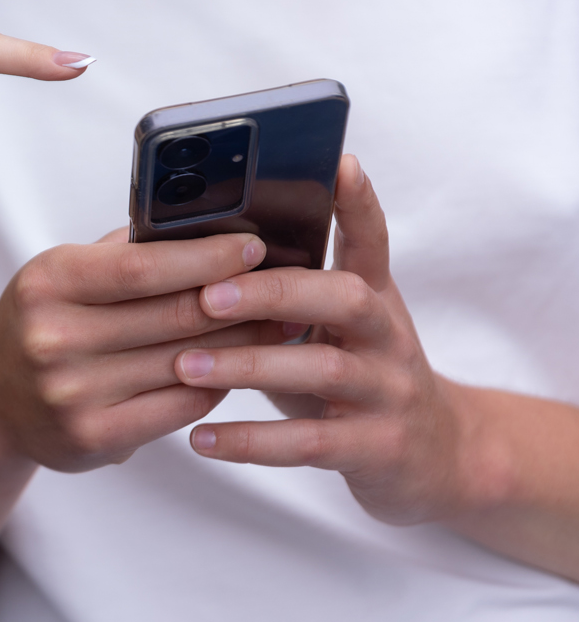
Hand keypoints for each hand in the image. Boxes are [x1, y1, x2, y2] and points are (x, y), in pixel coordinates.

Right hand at [0, 230, 290, 472]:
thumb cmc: (43, 321)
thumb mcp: (64, 274)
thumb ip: (126, 252)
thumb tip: (213, 226)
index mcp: (48, 283)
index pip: (142, 266)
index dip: (207, 257)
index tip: (255, 247)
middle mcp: (54, 339)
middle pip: (173, 316)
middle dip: (241, 300)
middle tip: (288, 287)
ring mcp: (71, 393)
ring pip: (184, 363)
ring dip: (241, 344)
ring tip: (278, 326)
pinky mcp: (92, 437)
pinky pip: (179, 407)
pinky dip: (214, 384)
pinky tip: (236, 368)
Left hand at [178, 155, 472, 524]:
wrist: (436, 455)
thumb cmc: (358, 378)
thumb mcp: (337, 327)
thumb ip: (292, 291)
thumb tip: (209, 251)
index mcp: (373, 299)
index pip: (370, 240)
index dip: (358, 203)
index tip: (337, 165)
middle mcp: (386, 337)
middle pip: (344, 298)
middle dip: (274, 293)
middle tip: (207, 296)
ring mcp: (387, 392)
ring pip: (323, 370)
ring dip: (249, 365)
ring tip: (185, 365)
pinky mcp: (376, 448)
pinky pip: (310, 443)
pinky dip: (253, 441)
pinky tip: (202, 438)